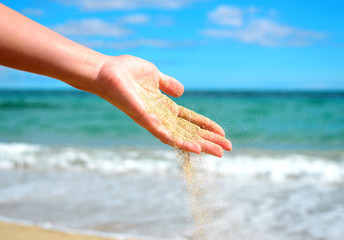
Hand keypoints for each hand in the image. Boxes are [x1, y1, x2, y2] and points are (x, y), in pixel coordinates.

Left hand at [90, 55, 231, 156]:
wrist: (105, 71)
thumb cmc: (125, 72)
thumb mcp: (154, 75)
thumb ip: (168, 84)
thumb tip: (182, 91)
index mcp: (164, 106)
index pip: (190, 119)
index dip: (206, 126)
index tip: (222, 132)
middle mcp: (160, 116)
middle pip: (189, 132)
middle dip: (208, 140)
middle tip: (227, 149)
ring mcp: (152, 120)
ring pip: (181, 137)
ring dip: (200, 146)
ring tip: (218, 152)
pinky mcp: (144, 119)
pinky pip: (165, 134)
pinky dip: (180, 142)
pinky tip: (195, 148)